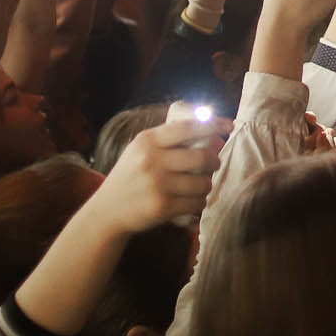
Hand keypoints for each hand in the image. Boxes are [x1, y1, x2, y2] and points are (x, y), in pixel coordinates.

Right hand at [88, 116, 225, 232]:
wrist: (107, 211)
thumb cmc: (129, 176)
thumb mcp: (139, 151)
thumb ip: (165, 140)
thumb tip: (207, 129)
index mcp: (147, 141)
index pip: (187, 127)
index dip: (213, 125)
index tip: (228, 125)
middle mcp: (152, 160)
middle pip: (201, 157)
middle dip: (214, 161)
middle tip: (214, 164)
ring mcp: (157, 184)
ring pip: (202, 182)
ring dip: (207, 185)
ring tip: (202, 185)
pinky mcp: (162, 206)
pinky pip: (195, 203)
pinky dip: (200, 203)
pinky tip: (195, 202)